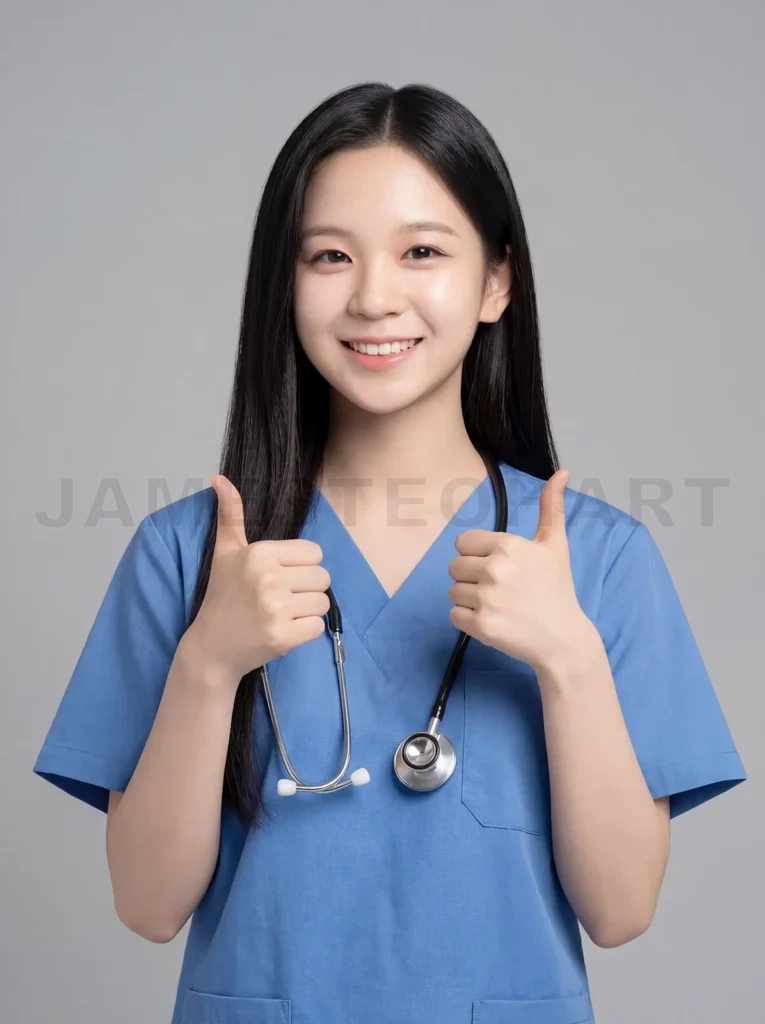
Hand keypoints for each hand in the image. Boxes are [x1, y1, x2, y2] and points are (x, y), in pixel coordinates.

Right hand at [187, 475, 331, 688]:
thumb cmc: (222, 597)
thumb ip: (230, 515)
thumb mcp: (224, 552)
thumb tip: (220, 478)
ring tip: (282, 614)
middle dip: (307, 589)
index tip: (280, 578)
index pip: (314, 552)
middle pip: (323, 577)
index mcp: (259, 553)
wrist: (211, 647)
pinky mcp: (283, 636)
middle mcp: (268, 578)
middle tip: (281, 599)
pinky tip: (283, 630)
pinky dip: (305, 632)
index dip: (301, 566)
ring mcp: (276, 609)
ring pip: (323, 602)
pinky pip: (318, 627)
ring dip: (308, 610)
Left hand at [446, 469, 594, 674]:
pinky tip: (492, 619)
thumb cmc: (557, 589)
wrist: (563, 638)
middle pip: (454, 566)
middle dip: (471, 577)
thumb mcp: (555, 545)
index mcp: (508, 546)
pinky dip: (467, 620)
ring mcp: (486, 599)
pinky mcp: (480, 625)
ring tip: (496, 604)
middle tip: (498, 589)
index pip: (463, 542)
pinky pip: (453, 615)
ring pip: (452, 591)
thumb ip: (551, 508)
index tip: (498, 567)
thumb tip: (561, 472)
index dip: (477, 555)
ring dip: (468, 599)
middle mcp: (494, 569)